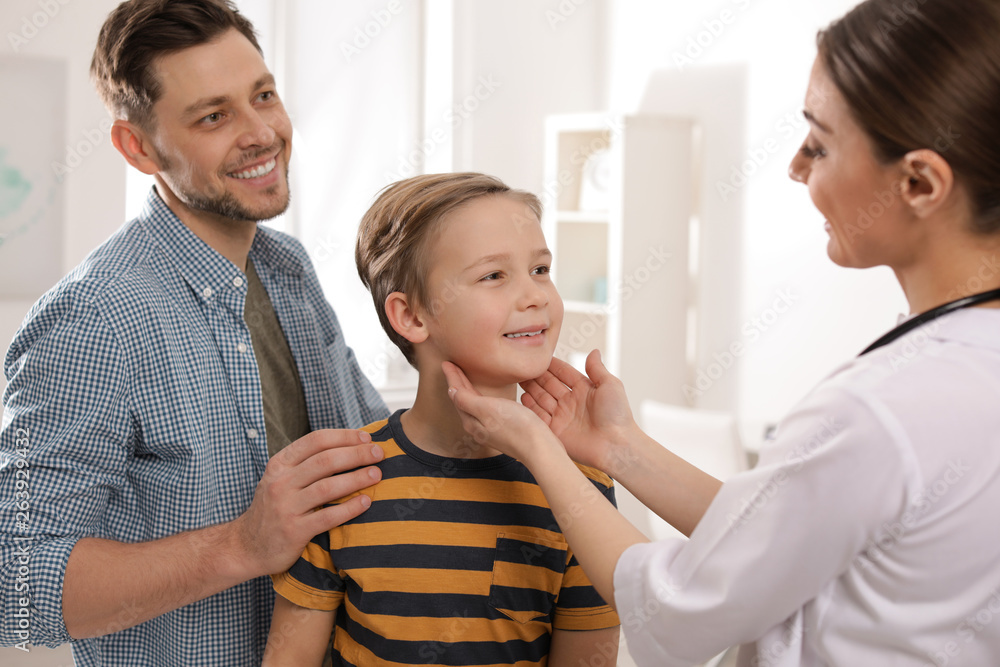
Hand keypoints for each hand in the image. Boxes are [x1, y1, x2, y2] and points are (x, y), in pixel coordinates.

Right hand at [230, 429, 382, 576]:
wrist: (245, 546)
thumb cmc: (273, 508)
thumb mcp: (281, 479)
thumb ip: (306, 464)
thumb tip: (348, 445)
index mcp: (279, 464)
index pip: (315, 441)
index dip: (344, 436)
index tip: (366, 437)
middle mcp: (280, 482)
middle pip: (325, 461)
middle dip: (356, 454)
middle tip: (379, 454)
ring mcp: (285, 507)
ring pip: (327, 487)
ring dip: (356, 478)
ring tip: (377, 474)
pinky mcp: (293, 531)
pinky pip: (327, 517)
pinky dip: (349, 508)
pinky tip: (366, 502)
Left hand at [441, 361, 560, 462]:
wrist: (539, 447)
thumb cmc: (516, 426)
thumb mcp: (488, 409)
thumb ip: (467, 401)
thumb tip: (451, 392)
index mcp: (471, 421)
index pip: (457, 395)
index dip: (453, 377)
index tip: (447, 363)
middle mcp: (477, 426)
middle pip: (463, 400)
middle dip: (457, 382)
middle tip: (451, 365)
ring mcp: (489, 429)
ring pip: (472, 405)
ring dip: (467, 389)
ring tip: (463, 377)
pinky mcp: (502, 429)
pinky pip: (483, 409)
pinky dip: (478, 398)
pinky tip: (484, 396)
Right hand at [519, 349, 637, 473]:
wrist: (615, 445)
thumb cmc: (617, 415)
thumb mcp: (610, 385)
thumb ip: (597, 369)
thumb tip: (593, 351)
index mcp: (584, 390)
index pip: (563, 373)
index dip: (551, 365)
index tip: (538, 356)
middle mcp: (571, 402)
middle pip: (549, 385)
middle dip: (537, 376)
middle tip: (523, 366)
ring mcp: (562, 417)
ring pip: (542, 399)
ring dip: (531, 389)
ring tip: (519, 378)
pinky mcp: (555, 432)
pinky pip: (539, 417)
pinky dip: (530, 407)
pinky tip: (523, 396)